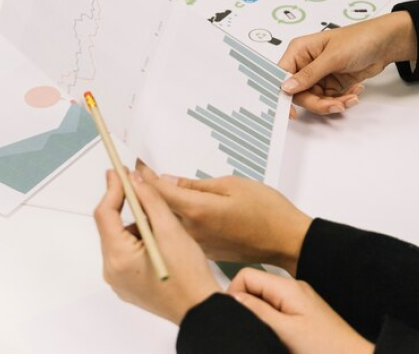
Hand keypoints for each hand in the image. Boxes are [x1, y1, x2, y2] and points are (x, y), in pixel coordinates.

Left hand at [95, 168, 218, 323]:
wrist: (201, 311)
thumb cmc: (189, 277)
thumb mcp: (171, 230)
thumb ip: (150, 200)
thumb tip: (135, 180)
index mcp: (118, 258)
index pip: (105, 214)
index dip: (113, 189)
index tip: (120, 172)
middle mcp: (112, 271)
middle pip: (111, 227)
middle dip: (126, 206)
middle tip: (142, 189)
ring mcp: (119, 281)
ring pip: (120, 240)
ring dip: (136, 225)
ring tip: (162, 222)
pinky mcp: (129, 286)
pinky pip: (127, 255)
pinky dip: (139, 241)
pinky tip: (160, 240)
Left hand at [136, 163, 311, 274]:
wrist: (286, 243)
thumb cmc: (266, 211)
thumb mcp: (231, 185)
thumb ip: (195, 185)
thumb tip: (168, 182)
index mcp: (196, 211)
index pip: (156, 193)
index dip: (141, 178)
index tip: (133, 166)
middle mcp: (191, 232)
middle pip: (154, 214)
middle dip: (140, 195)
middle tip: (132, 175)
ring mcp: (196, 246)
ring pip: (163, 227)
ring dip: (152, 210)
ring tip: (147, 189)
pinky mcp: (203, 253)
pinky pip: (177, 237)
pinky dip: (168, 224)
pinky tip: (170, 211)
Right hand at [230, 268, 373, 353]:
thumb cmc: (325, 349)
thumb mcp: (285, 332)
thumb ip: (257, 311)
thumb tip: (231, 297)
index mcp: (287, 287)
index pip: (245, 275)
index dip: (233, 294)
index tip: (233, 317)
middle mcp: (293, 289)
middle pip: (254, 286)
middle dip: (244, 306)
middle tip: (249, 329)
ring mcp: (299, 301)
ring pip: (264, 300)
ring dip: (257, 316)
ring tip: (263, 336)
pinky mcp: (303, 315)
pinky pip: (276, 310)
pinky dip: (269, 322)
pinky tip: (275, 339)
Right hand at [278, 12, 416, 114]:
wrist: (386, 43)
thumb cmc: (359, 39)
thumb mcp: (332, 57)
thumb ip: (309, 74)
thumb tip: (286, 87)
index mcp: (300, 51)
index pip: (282, 75)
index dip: (284, 94)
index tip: (290, 112)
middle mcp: (306, 63)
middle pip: (300, 93)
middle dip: (318, 102)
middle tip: (335, 105)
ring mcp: (320, 74)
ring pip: (316, 99)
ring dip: (334, 102)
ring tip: (352, 97)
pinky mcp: (332, 83)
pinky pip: (330, 99)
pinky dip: (342, 100)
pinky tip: (355, 91)